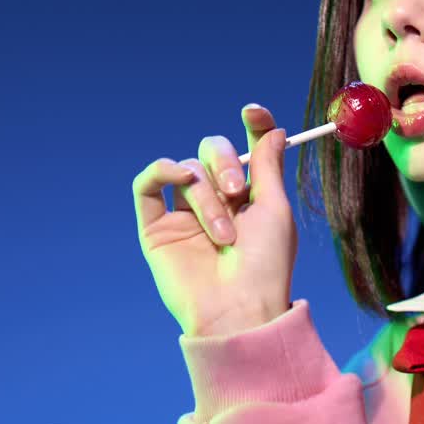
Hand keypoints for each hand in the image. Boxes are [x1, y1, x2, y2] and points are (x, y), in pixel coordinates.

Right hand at [133, 104, 297, 336]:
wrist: (236, 310)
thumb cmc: (265, 267)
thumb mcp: (275, 210)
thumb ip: (267, 167)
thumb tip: (274, 128)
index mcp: (250, 200)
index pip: (248, 151)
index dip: (252, 127)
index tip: (253, 113)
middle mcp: (216, 204)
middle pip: (212, 153)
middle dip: (223, 162)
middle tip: (234, 191)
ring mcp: (184, 216)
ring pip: (188, 172)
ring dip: (206, 197)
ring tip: (222, 235)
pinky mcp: (156, 228)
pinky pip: (148, 184)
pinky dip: (161, 170)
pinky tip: (177, 175)